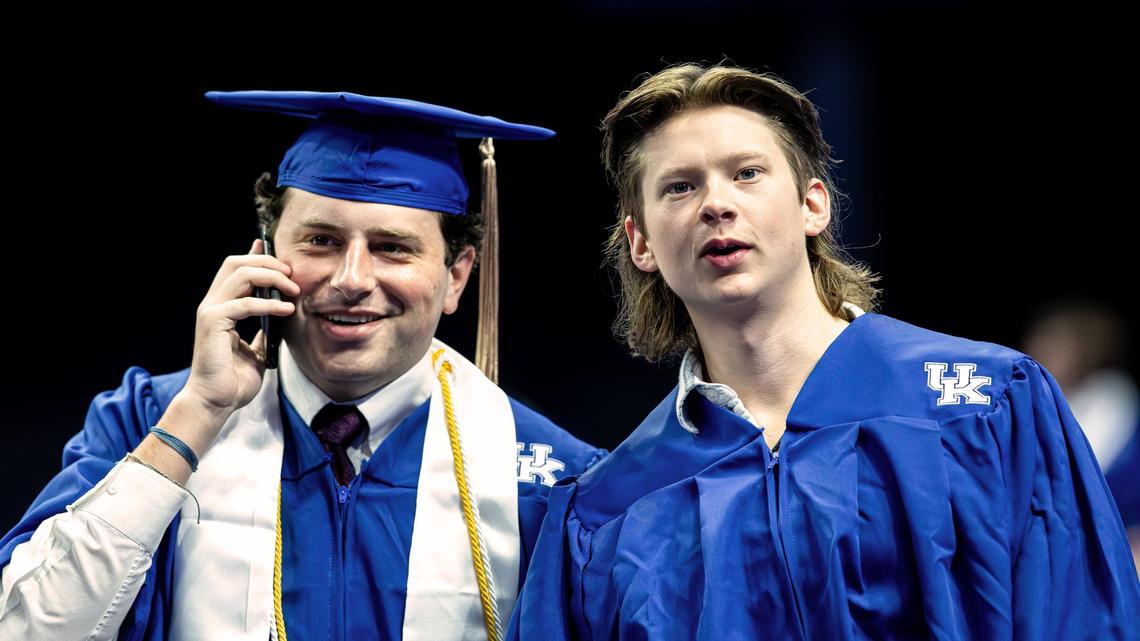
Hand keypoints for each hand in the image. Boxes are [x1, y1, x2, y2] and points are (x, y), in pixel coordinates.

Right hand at [183, 238, 298, 421]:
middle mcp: (213, 304)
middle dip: (268, 262)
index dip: (255, 255)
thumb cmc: (233, 380)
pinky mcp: (213, 323)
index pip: (235, 269)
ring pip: (240, 274)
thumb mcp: (256, 350)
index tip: (279, 253)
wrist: (216, 402)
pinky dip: (269, 304)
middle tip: (292, 275)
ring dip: (271, 277)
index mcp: (221, 307)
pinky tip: (287, 310)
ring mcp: (211, 311)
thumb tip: (279, 320)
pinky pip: (244, 303)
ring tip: (293, 290)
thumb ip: (263, 331)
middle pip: (236, 263)